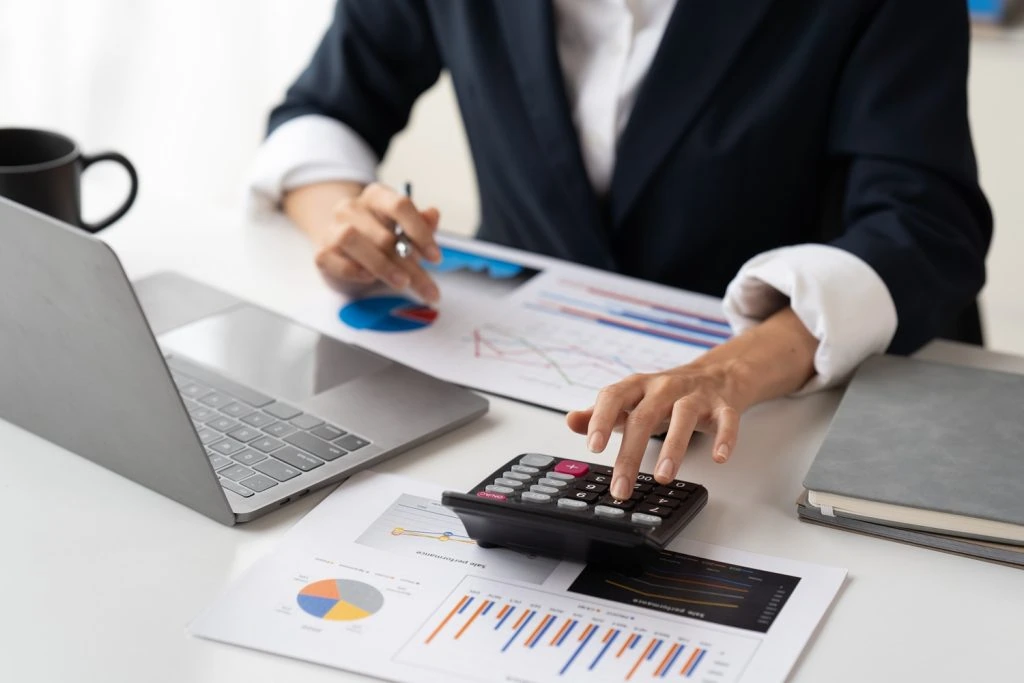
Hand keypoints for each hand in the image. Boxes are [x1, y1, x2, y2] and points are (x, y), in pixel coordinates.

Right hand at [303, 182, 443, 302]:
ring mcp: (333, 228)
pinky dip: (354, 270)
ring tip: (401, 282)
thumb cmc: (379, 240)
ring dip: (382, 265)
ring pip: (352, 240)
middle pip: (383, 235)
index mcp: (377, 196)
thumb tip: (433, 215)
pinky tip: (370, 278)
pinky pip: (334, 260)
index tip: (435, 258)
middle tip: (428, 287)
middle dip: (410, 265)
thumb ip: (421, 224)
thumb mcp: (405, 231)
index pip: (399, 205)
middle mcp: (352, 208)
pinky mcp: (322, 252)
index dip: (420, 232)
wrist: (344, 252)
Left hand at [566, 308, 817, 499]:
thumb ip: (602, 413)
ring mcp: (695, 395)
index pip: (614, 397)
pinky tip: (718, 458)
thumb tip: (572, 421)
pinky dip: (724, 438)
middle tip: (621, 486)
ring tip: (662, 478)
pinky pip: (726, 420)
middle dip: (631, 454)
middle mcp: (665, 387)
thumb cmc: (667, 394)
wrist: (718, 373)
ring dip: (673, 448)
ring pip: (684, 416)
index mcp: (638, 385)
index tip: (593, 447)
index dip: (601, 419)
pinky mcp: (723, 405)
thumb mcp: (632, 399)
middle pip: (645, 416)